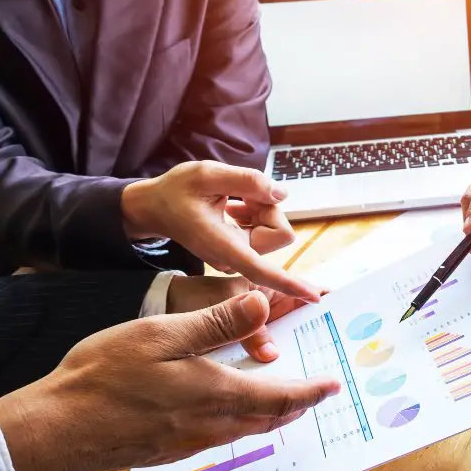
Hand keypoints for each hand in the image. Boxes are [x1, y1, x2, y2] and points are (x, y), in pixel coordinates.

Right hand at [0, 291, 340, 470]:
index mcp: (217, 393)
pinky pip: (219, 436)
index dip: (311, 391)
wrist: (56, 428)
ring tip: (281, 399)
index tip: (333, 386)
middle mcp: (211, 425)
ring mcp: (189, 443)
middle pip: (269, 419)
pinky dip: (239, 421)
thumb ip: (216, 322)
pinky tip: (228, 408)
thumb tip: (263, 303)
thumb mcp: (162, 334)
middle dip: (296, 405)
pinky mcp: (169, 450)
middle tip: (314, 392)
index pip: (281, 396)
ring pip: (245, 429)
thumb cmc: (105, 376)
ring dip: (269, 414)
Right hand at [121, 161, 315, 298]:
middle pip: (279, 231)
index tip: (314, 297)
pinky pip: (266, 226)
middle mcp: (234, 258)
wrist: (156, 207)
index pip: (263, 270)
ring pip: (274, 226)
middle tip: (237, 194)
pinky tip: (232, 206)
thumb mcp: (206, 174)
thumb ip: (246, 181)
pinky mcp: (242, 248)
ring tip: (230, 201)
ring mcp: (239, 255)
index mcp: (223, 247)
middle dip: (266, 207)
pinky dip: (255, 211)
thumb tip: (281, 195)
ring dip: (259, 207)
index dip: (290, 282)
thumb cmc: (175, 191)